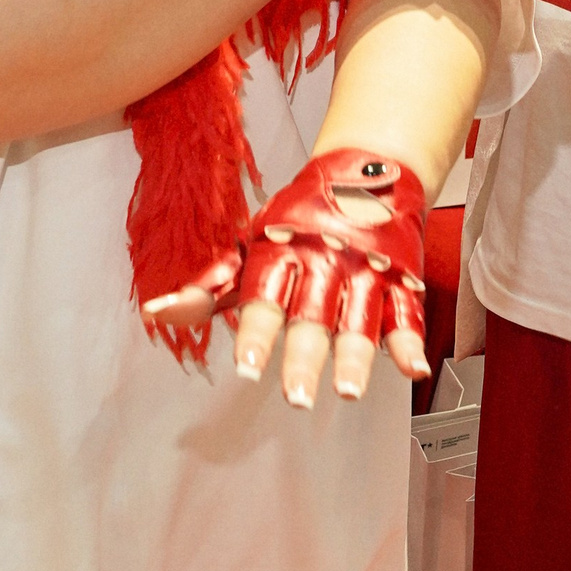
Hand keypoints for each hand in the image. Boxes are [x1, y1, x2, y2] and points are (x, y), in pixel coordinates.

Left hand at [141, 148, 427, 406]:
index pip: (265, 298)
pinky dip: (410, 343)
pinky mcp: (401, 282)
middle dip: (304, 358)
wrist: (366, 172)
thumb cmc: (300, 220)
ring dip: (355, 357)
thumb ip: (211, 289)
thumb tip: (158, 314)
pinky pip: (407, 315)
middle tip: (296, 397)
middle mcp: (324, 265)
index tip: (246, 366)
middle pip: (313, 317)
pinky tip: (413, 369)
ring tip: (347, 391)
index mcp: (282, 255)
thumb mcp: (251, 247)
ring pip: (359, 320)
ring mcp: (366, 273)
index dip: (256, 333)